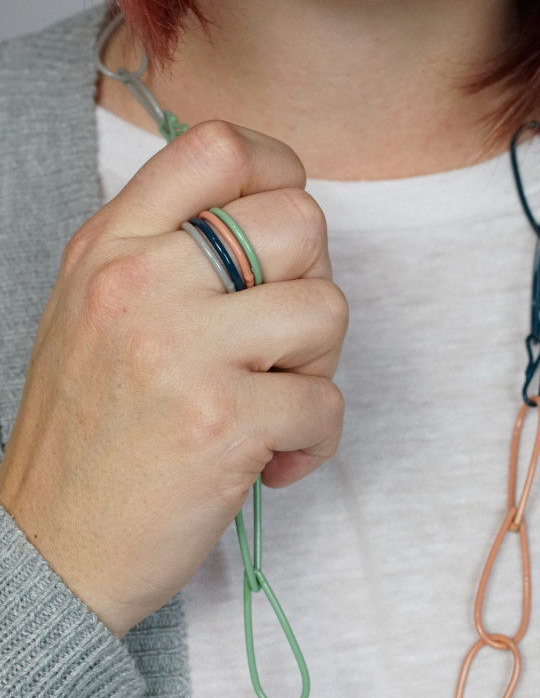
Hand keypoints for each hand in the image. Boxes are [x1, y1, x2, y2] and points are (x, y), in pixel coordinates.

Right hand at [0, 121, 346, 636]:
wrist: (52, 549)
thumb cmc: (88, 435)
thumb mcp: (95, 314)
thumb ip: (167, 254)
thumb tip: (274, 221)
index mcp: (111, 246)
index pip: (220, 148)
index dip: (280, 173)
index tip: (285, 235)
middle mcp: (142, 281)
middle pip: (301, 221)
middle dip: (314, 284)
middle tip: (281, 344)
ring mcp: (181, 349)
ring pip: (328, 307)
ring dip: (319, 366)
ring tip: (275, 406)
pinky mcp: (222, 422)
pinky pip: (327, 402)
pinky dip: (317, 440)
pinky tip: (272, 463)